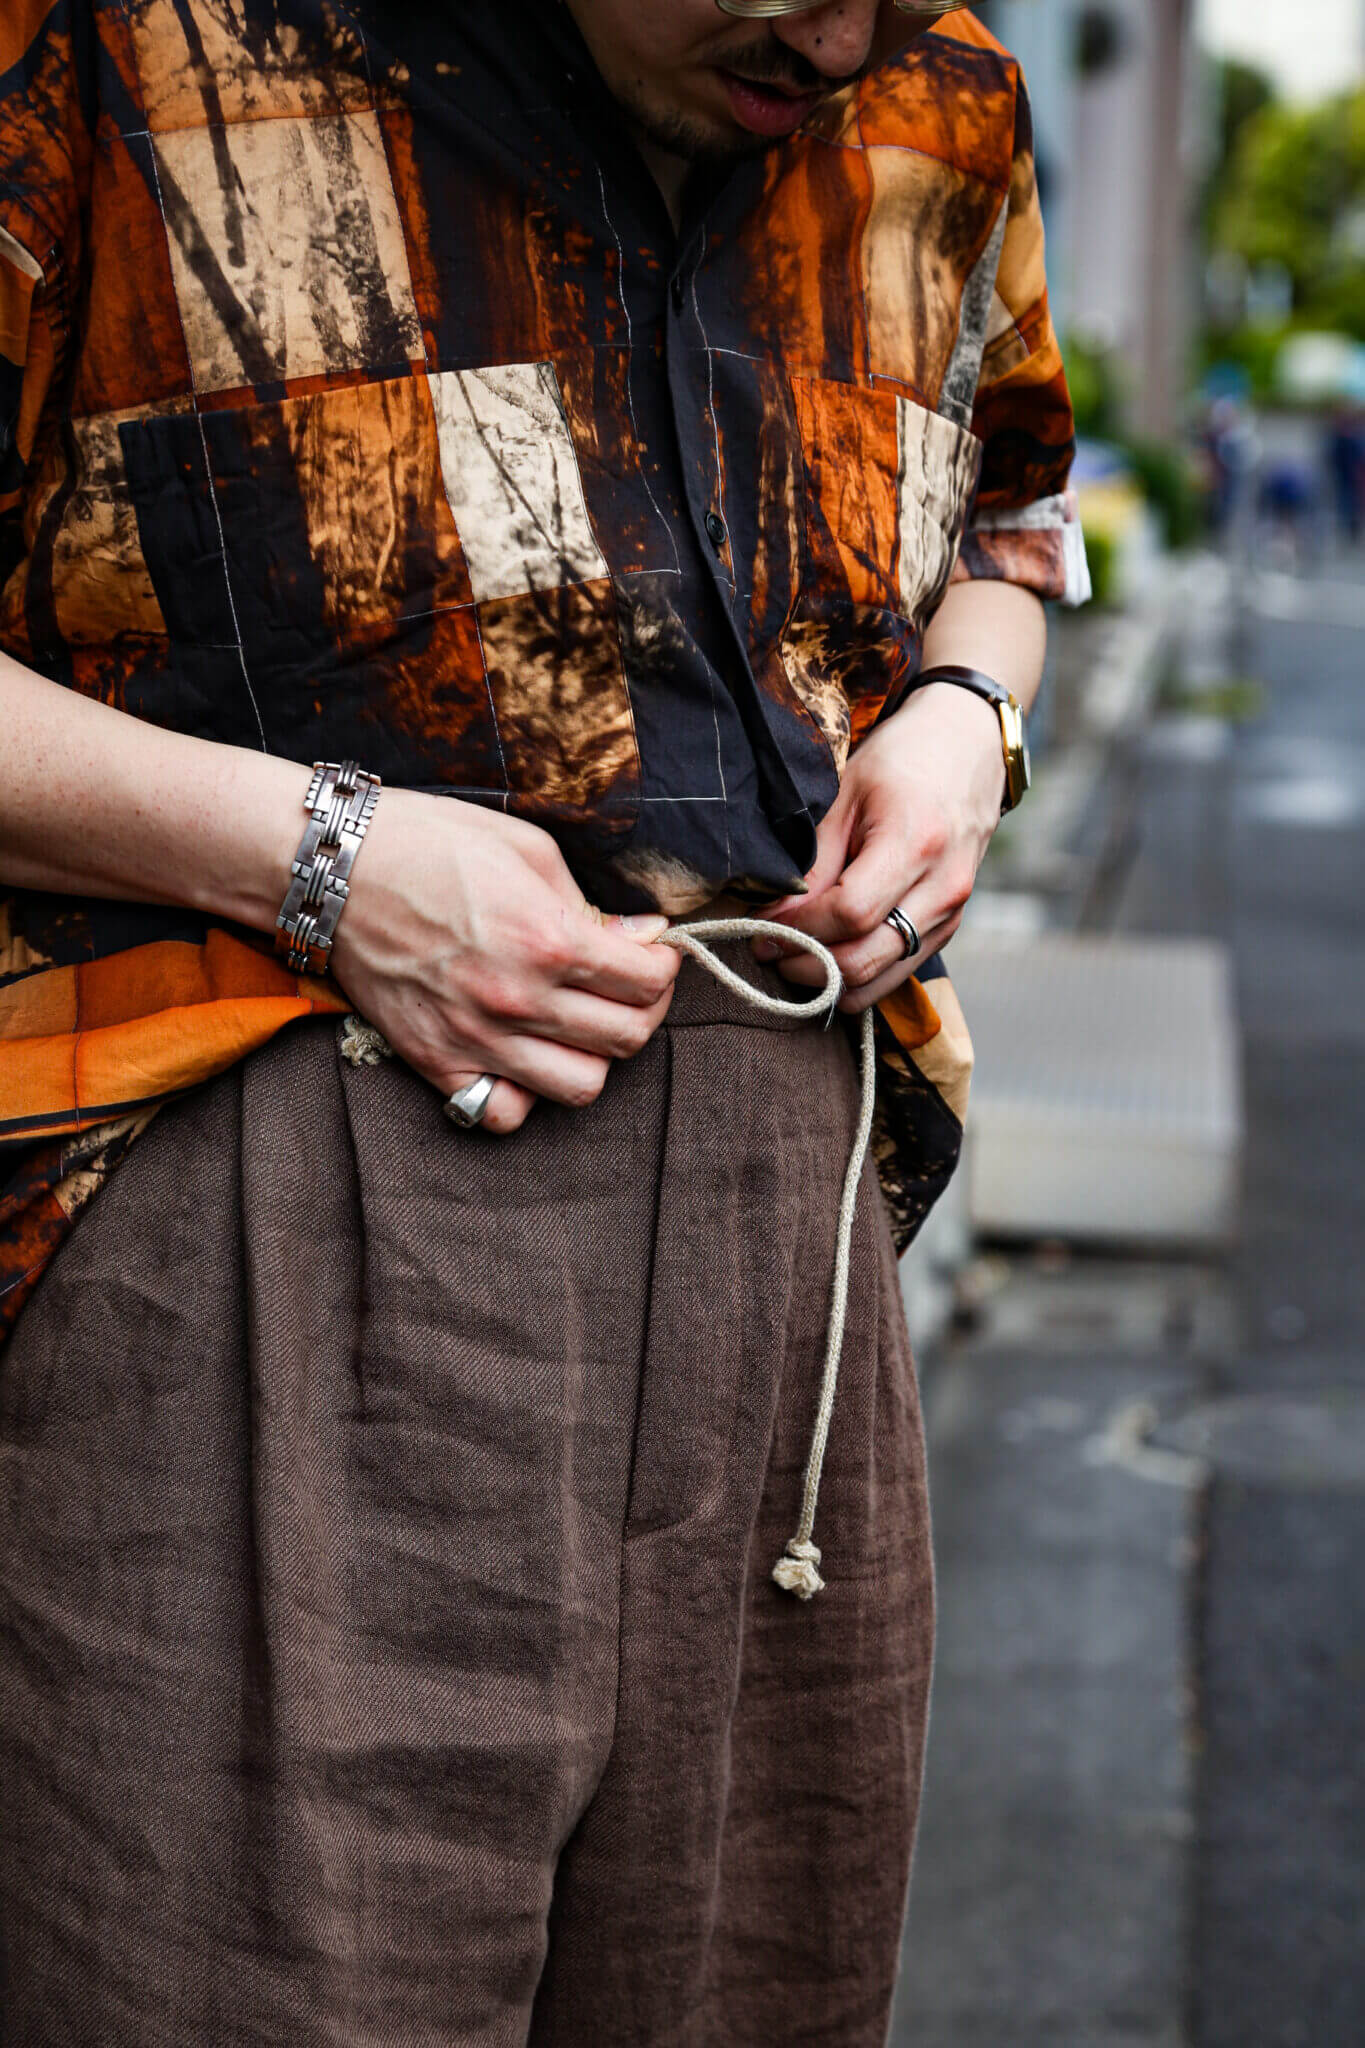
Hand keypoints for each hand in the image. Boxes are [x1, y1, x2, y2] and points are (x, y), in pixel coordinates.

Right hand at [329, 792, 680, 1133]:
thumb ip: (590, 904)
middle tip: (629, 986)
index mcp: (547, 937)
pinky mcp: (436, 1062)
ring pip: (580, 1087)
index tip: (653, 954)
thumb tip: (642, 937)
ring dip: (594, 1056)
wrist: (334, 868)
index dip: (665, 966)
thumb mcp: (527, 849)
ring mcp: (476, 1039)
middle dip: (644, 1009)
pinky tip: (524, 1058)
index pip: (647, 982)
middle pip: (626, 1039)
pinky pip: (504, 1113)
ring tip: (580, 1024)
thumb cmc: (429, 843)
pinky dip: (525, 1096)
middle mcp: (517, 998)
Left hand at [751, 682, 1006, 1011]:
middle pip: (864, 958)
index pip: (849, 912)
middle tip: (766, 949)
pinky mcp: (950, 925)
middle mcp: (943, 886)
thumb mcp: (846, 795)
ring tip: (791, 956)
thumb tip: (774, 917)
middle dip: (805, 965)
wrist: (966, 749)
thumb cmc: (900, 763)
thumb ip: (814, 862)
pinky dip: (856, 974)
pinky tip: (826, 954)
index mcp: (916, 842)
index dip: (798, 928)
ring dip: (828, 979)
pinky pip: (896, 971)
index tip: (761, 926)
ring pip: (879, 978)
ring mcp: (952, 912)